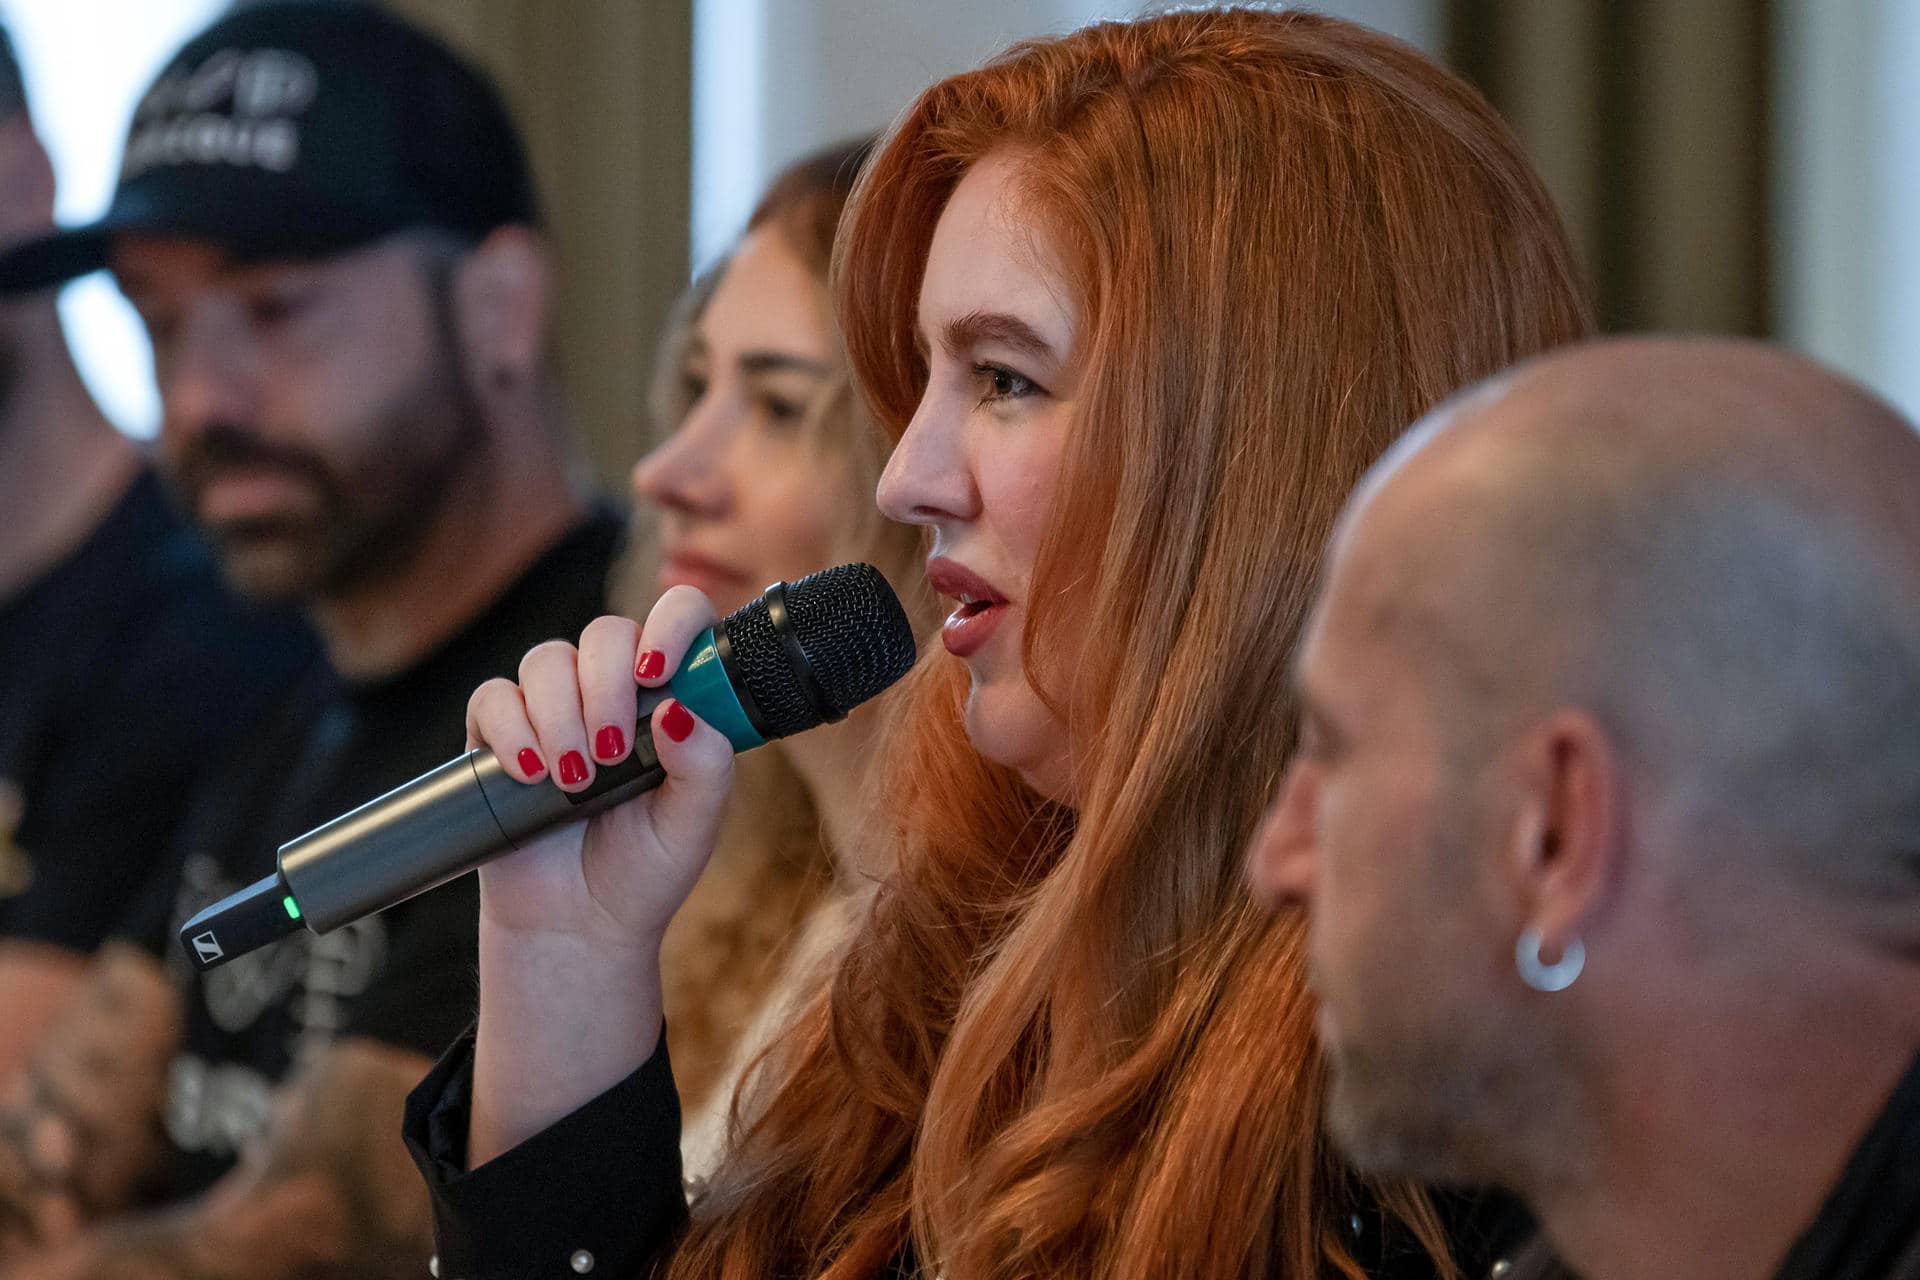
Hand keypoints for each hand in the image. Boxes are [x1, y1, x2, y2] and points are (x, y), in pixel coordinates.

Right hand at [464, 585, 735, 951]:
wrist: (578, 925)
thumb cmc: (644, 870)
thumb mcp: (694, 824)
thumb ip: (706, 765)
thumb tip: (680, 708)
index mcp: (671, 698)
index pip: (679, 619)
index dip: (671, 623)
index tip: (659, 671)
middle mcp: (612, 691)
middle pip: (605, 633)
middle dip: (607, 685)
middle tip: (612, 750)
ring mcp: (554, 708)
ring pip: (547, 660)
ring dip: (560, 715)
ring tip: (575, 779)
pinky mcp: (500, 735)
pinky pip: (493, 697)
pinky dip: (511, 729)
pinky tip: (530, 771)